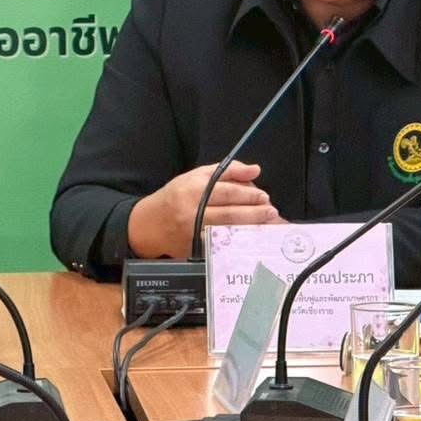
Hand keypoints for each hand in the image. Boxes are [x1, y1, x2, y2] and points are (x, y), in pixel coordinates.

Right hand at [127, 161, 277, 258]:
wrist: (149, 225)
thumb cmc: (175, 196)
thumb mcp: (196, 176)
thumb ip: (227, 171)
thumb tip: (255, 170)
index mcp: (193, 191)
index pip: (227, 192)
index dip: (248, 194)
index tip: (264, 195)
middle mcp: (192, 214)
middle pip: (230, 213)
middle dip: (255, 213)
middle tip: (271, 211)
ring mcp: (193, 235)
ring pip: (228, 231)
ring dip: (250, 228)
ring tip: (266, 223)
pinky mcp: (194, 251)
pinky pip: (221, 246)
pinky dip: (238, 241)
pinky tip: (250, 237)